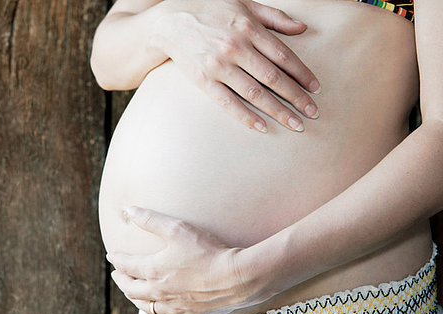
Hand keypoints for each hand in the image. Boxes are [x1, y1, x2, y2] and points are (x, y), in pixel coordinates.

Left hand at [106, 206, 268, 313]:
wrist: (236, 279)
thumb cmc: (207, 251)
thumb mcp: (177, 229)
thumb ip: (150, 219)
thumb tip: (128, 210)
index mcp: (153, 271)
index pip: (127, 265)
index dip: (117, 259)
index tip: (112, 256)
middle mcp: (158, 292)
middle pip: (131, 289)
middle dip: (121, 280)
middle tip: (117, 275)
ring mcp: (172, 307)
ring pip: (145, 307)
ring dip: (135, 298)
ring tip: (132, 292)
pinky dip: (155, 313)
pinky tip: (157, 310)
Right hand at [152, 0, 319, 131]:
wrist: (169, 21)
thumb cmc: (210, 10)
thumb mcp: (243, 4)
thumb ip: (274, 16)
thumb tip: (302, 29)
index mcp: (249, 28)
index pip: (283, 55)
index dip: (302, 74)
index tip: (316, 89)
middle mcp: (236, 47)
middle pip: (273, 77)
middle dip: (296, 97)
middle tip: (313, 113)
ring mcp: (219, 66)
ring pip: (255, 93)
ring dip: (278, 110)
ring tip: (295, 125)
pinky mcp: (204, 80)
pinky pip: (228, 102)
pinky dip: (246, 116)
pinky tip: (262, 127)